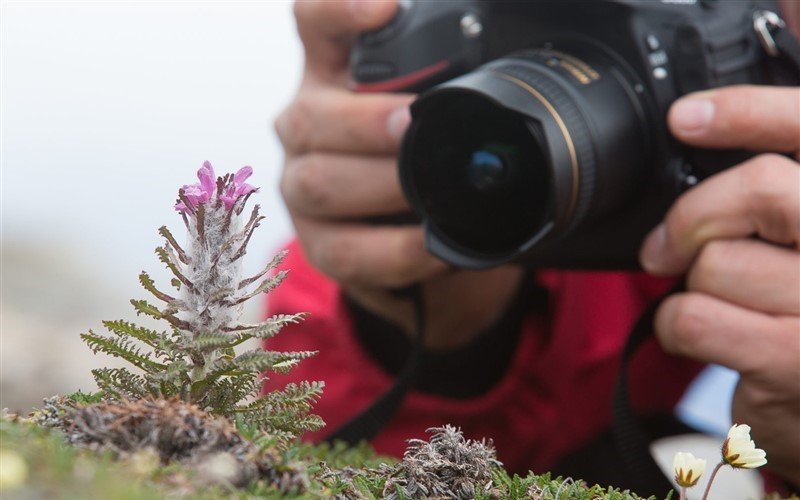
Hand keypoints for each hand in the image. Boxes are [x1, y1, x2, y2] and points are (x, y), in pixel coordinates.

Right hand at [275, 0, 521, 347]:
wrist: (415, 238)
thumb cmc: (425, 159)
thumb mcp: (438, 113)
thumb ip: (452, 86)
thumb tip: (509, 74)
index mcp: (336, 75)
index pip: (317, 24)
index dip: (340, 9)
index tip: (384, 7)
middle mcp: (307, 126)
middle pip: (311, 117)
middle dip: (366, 123)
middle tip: (412, 125)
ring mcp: (303, 186)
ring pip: (319, 184)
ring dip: (380, 188)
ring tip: (427, 195)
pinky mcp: (316, 244)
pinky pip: (344, 251)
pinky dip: (394, 251)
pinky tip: (431, 247)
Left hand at [641, 85, 799, 482]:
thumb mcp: (798, 246)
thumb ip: (774, 197)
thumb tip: (698, 130)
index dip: (748, 111)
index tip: (685, 118)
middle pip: (764, 189)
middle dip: (696, 213)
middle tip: (668, 245)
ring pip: (718, 260)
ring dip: (693, 285)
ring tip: (720, 304)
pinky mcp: (796, 362)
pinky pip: (694, 316)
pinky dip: (676, 324)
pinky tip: (701, 335)